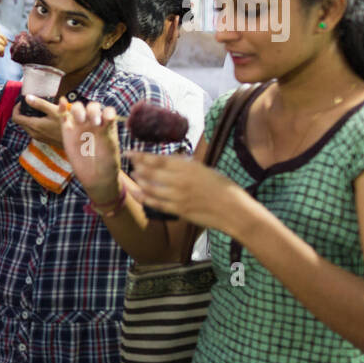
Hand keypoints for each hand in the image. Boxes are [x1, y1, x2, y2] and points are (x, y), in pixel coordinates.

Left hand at [11, 95, 63, 148]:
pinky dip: (35, 123)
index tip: (23, 102)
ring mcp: (38, 138)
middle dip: (22, 112)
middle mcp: (33, 133)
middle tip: (31, 104)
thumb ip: (40, 104)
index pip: (16, 118)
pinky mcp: (43, 140)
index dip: (16, 108)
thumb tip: (27, 98)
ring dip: (29, 118)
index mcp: (34, 125)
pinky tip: (45, 118)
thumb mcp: (54, 111)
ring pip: (27, 126)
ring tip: (39, 110)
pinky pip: (33, 130)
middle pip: (20, 122)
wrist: (77, 141)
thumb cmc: (67, 125)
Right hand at [60, 99, 123, 199]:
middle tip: (94, 124)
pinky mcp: (67, 131)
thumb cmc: (108, 163)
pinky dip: (62, 107)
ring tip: (81, 120)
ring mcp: (80, 127)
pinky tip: (62, 102)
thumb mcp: (112, 146)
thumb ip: (108, 131)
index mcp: (107, 125)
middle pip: (91, 107)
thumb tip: (106, 116)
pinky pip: (63, 116)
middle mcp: (94, 124)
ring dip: (79, 109)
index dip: (106, 112)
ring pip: (77, 109)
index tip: (106, 121)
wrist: (97, 177)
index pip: (106, 110)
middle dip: (93, 111)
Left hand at [127, 151, 248, 234]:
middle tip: (131, 163)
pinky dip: (143, 197)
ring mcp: (177, 197)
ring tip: (134, 174)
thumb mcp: (204, 169)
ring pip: (150, 187)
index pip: (158, 159)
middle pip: (150, 172)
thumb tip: (169, 160)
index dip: (141, 156)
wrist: (233, 210)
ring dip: (139, 180)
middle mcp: (180, 181)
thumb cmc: (222, 187)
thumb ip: (185, 165)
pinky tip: (136, 192)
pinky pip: (155, 203)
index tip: (130, 152)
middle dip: (137, 166)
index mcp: (188, 167)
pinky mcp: (177, 210)